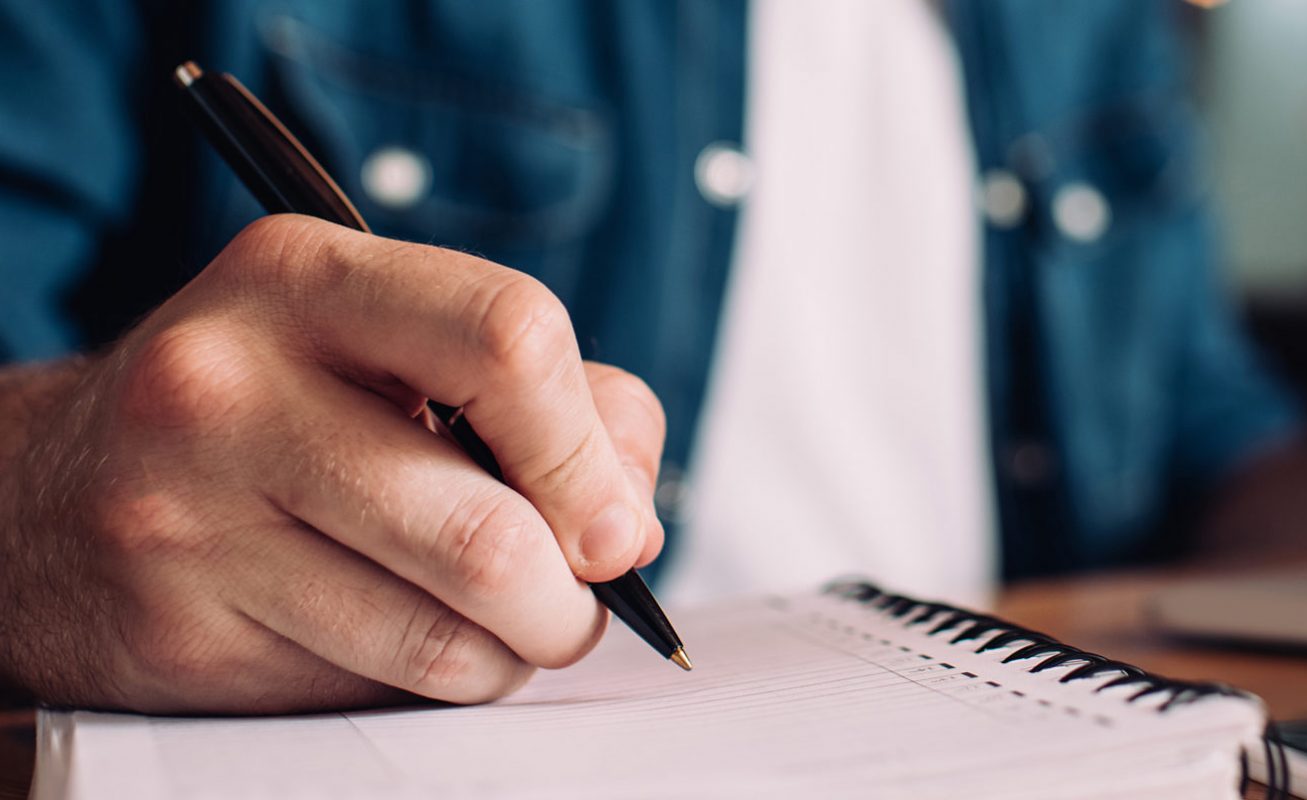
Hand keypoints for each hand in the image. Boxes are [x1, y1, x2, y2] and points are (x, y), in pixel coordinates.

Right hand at [0, 215, 667, 713]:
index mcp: (306, 278)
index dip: (590, 453)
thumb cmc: (278, 413)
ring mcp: (187, 515)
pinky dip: (430, 680)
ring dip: (513, 653)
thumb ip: (562, 403)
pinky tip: (402, 634)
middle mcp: (227, 385)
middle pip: (488, 533)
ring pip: (442, 636)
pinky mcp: (178, 633)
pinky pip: (373, 688)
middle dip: (570, 599)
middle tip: (572, 603)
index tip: (612, 523)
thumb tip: (628, 522)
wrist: (49, 497)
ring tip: (502, 622)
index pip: (511, 338)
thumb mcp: (400, 347)